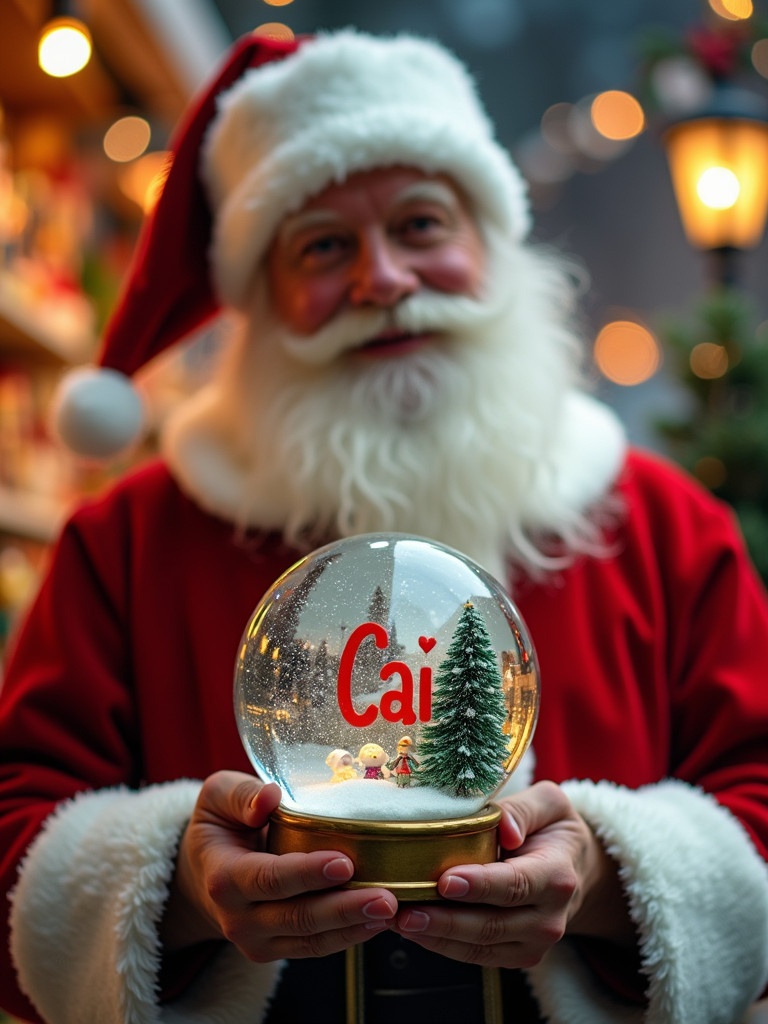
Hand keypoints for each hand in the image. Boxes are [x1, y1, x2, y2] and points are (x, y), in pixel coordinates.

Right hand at [161, 770, 396, 961]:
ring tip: (390, 909)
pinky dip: (347, 937)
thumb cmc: (219, 826)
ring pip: (310, 940)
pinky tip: (376, 922)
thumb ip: (241, 795)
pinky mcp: (275, 951)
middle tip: (384, 897)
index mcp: (223, 877)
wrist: (202, 874)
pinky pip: (314, 948)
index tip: (344, 862)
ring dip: (353, 927)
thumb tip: (270, 796)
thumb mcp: (218, 797)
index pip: (269, 878)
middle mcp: (237, 917)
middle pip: (296, 917)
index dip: (306, 873)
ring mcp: (256, 940)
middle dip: (343, 909)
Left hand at [390, 780, 633, 968]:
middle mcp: (550, 917)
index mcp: (557, 876)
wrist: (573, 869)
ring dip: (436, 935)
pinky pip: (475, 956)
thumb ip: (523, 809)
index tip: (445, 880)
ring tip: (399, 919)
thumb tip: (504, 828)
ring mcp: (534, 943)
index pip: (515, 884)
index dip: (480, 885)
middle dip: (445, 919)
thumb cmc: (552, 830)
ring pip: (479, 946)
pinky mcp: (517, 955)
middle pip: (492, 923)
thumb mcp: (548, 805)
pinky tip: (413, 928)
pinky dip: (441, 945)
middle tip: (405, 909)